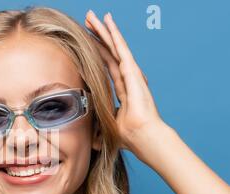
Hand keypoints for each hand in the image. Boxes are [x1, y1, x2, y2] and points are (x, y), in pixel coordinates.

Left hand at [85, 10, 164, 153]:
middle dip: (99, 36)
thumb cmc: (130, 135)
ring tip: (95, 16)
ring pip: (115, 47)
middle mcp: (128, 78)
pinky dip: (115, 35)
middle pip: (110, 52)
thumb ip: (102, 123)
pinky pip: (121, 50)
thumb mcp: (110, 125)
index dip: (98, 52)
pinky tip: (108, 23)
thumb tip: (91, 135)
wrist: (144, 137)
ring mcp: (131, 74)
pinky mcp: (132, 72)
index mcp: (124, 89)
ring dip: (104, 31)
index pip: (108, 66)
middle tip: (89, 20)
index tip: (88, 41)